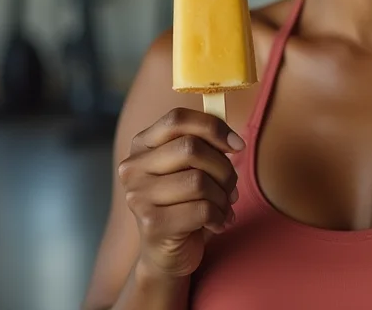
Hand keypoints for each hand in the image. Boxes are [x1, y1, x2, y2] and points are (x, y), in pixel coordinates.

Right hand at [118, 107, 244, 277]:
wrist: (167, 253)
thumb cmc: (184, 201)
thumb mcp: (192, 167)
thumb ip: (206, 145)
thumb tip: (234, 141)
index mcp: (142, 144)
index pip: (177, 119)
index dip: (213, 127)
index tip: (237, 145)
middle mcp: (133, 167)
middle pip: (191, 148)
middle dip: (223, 167)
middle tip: (231, 185)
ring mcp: (138, 196)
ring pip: (199, 181)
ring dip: (223, 196)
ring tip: (224, 206)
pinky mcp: (151, 224)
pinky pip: (201, 209)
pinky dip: (220, 216)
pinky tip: (218, 222)